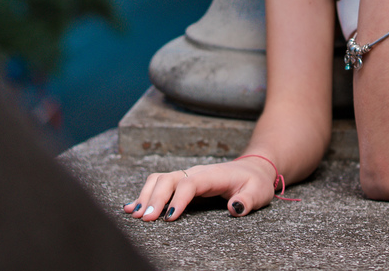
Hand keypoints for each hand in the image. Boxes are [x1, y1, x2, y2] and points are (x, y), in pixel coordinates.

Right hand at [122, 157, 277, 220]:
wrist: (253, 169)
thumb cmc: (255, 183)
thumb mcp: (258, 192)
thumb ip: (248, 200)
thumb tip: (235, 207)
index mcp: (212, 175)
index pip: (190, 183)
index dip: (178, 199)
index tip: (169, 218)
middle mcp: (195, 173)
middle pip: (169, 179)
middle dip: (155, 197)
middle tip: (145, 218)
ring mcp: (187, 176)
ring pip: (159, 179)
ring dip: (146, 195)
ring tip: (134, 214)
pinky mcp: (182, 183)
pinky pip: (159, 184)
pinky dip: (144, 194)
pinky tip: (131, 208)